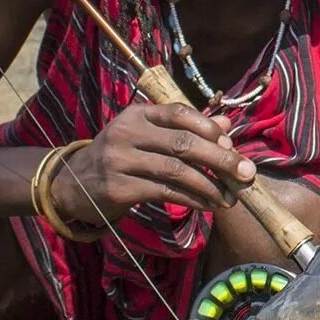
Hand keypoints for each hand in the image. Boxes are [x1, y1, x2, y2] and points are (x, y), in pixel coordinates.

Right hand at [49, 103, 256, 225]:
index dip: (209, 127)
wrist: (71, 184)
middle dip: (221, 159)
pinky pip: (164, 192)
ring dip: (210, 186)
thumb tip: (226, 124)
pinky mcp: (118, 189)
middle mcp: (126, 133)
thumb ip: (185, 130)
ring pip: (177, 171)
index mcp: (137, 114)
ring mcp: (119, 160)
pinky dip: (192, 200)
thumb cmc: (119, 156)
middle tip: (247, 174)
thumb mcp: (147, 136)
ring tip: (231, 197)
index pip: (179, 113)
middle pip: (184, 143)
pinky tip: (208, 205)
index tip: (232, 144)